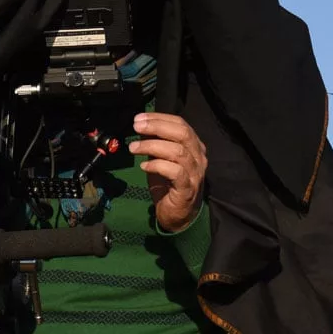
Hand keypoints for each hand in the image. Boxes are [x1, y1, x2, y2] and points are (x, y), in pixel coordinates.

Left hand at [129, 113, 207, 232]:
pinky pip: (175, 172)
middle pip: (182, 134)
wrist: (179, 215)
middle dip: (157, 127)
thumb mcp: (162, 159)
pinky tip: (144, 166)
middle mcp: (199, 157)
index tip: (139, 118)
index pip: (181, 124)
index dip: (160, 118)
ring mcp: (195, 173)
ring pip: (177, 152)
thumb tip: (141, 127)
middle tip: (136, 127)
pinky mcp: (187, 188)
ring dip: (152, 146)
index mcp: (194, 146)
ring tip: (133, 148)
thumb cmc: (169, 184)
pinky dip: (157, 166)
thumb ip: (156, 143)